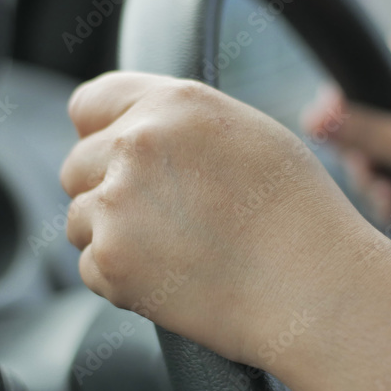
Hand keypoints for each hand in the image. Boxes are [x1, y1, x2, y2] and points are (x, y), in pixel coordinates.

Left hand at [60, 71, 389, 374]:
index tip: (112, 158)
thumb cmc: (297, 215)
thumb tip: (132, 129)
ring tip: (174, 251)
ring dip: (111, 236)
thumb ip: (179, 122)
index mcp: (172, 104)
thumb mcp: (248, 133)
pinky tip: (172, 278)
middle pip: (77, 165)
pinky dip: (119, 278)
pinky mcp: (110, 259)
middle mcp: (135, 143)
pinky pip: (89, 266)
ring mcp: (117, 202)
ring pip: (79, 218)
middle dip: (105, 191)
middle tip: (159, 219)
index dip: (98, 133)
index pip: (88, 103)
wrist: (314, 287)